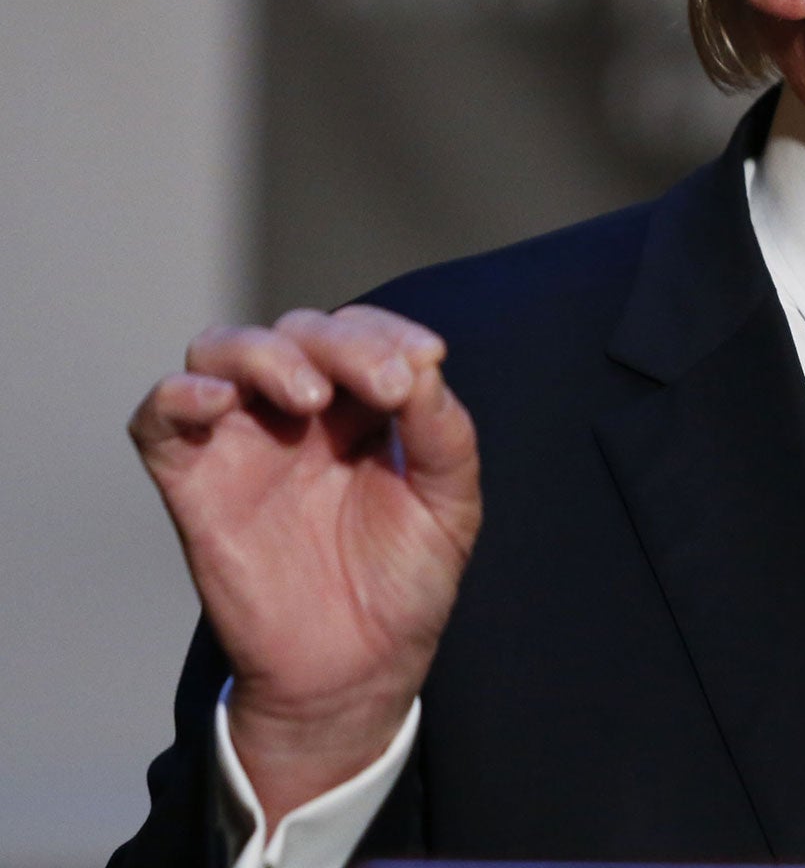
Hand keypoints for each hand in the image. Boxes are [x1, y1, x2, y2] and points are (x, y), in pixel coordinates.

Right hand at [129, 305, 480, 820]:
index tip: (426, 359)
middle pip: (298, 332)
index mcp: (361, 406)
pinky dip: (178, 395)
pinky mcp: (193, 483)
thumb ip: (443, 433)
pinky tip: (218, 401)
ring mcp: (241, 442)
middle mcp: (297, 412)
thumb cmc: (404, 582)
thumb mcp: (450, 504)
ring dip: (265, 353)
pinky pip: (158, 418)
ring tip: (310, 394)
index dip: (389, 331)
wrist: (355, 671)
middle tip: (385, 385)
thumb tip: (424, 364)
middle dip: (345, 344)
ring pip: (221, 351)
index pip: (360, 331)